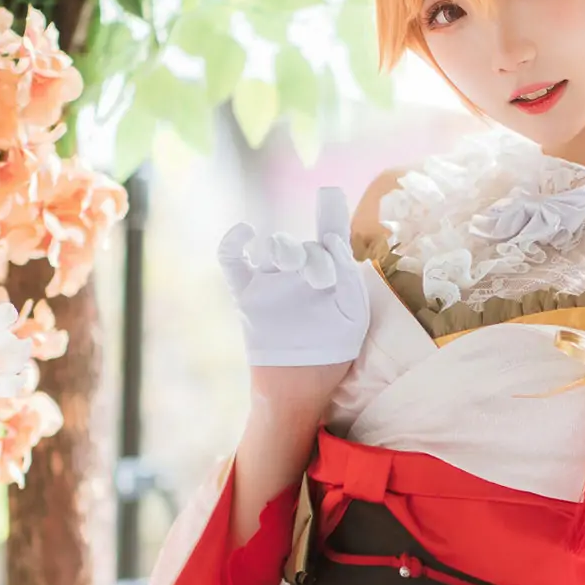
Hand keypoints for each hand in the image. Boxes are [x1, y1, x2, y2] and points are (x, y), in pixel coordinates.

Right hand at [218, 185, 371, 368]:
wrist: (299, 390)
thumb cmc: (331, 354)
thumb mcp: (353, 318)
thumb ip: (348, 279)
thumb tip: (332, 241)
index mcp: (328, 273)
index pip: (329, 233)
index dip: (330, 210)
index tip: (329, 193)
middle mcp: (298, 272)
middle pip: (302, 245)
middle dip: (313, 257)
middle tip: (321, 281)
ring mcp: (271, 282)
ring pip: (271, 247)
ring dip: (281, 246)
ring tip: (288, 263)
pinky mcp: (247, 296)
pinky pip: (232, 261)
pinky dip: (234, 243)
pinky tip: (244, 234)